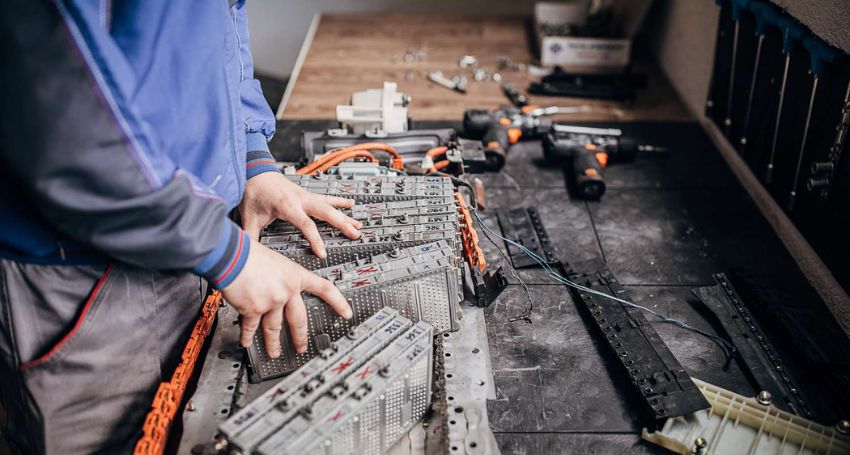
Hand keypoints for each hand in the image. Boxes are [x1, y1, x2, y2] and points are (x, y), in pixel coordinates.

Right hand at [221, 238, 351, 356]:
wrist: (231, 255)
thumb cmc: (247, 251)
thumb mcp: (273, 259)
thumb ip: (277, 275)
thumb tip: (274, 282)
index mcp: (295, 275)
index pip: (325, 289)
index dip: (338, 302)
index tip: (346, 312)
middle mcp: (286, 291)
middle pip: (299, 319)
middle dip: (300, 336)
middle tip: (302, 346)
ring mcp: (271, 302)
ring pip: (274, 328)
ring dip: (273, 343)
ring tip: (274, 352)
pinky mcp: (254, 310)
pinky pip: (251, 327)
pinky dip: (247, 335)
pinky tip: (247, 342)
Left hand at [239, 172, 361, 256]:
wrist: (254, 170)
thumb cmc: (254, 191)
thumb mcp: (250, 216)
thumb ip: (251, 235)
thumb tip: (248, 252)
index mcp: (288, 206)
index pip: (306, 225)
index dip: (316, 240)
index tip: (322, 253)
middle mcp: (300, 199)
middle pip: (326, 213)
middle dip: (342, 224)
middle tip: (355, 234)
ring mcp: (305, 195)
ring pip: (330, 205)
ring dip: (345, 215)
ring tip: (358, 224)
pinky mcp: (306, 193)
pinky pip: (327, 198)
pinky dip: (340, 200)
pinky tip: (351, 203)